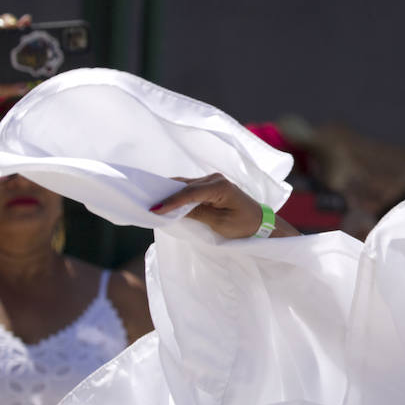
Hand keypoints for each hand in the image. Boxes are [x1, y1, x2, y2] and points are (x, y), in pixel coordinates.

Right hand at [149, 173, 266, 238]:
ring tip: (151, 201)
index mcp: (220, 187)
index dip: (171, 201)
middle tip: (144, 201)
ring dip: (169, 193)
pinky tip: (166, 200)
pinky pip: (189, 188)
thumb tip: (174, 209)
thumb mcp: (220, 223)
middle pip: (185, 185)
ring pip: (185, 185)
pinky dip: (178, 194)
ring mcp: (212, 180)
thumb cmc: (244, 225)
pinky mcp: (210, 186)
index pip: (190, 192)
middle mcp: (215, 179)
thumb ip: (197, 214)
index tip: (154, 209)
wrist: (260, 223)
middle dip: (165, 193)